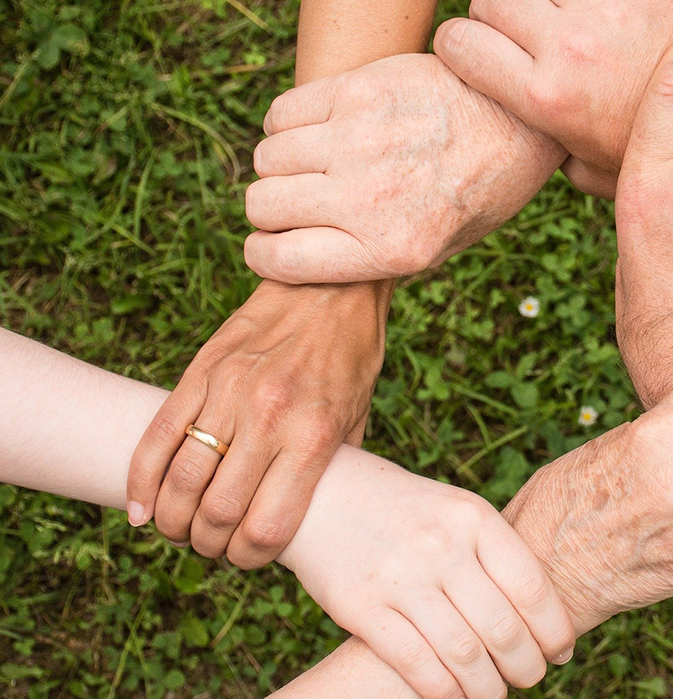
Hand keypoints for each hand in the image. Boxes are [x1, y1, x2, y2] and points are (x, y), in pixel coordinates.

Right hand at [126, 280, 387, 567]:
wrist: (331, 287)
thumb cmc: (351, 358)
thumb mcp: (358, 419)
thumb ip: (331, 470)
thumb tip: (309, 519)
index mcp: (313, 436)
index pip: (266, 527)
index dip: (250, 558)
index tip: (248, 558)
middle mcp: (269, 417)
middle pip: (217, 512)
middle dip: (208, 545)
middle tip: (211, 546)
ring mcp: (229, 392)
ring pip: (181, 479)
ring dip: (172, 520)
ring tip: (179, 529)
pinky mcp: (201, 371)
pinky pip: (158, 435)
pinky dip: (141, 481)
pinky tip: (142, 508)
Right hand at [242, 53, 566, 283]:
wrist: (520, 120)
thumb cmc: (480, 190)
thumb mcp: (440, 249)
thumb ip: (372, 259)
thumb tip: (303, 258)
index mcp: (391, 249)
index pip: (279, 260)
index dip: (264, 254)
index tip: (271, 244)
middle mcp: (369, 198)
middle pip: (263, 205)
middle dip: (270, 210)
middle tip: (297, 202)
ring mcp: (360, 140)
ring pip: (267, 158)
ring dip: (280, 165)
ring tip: (312, 164)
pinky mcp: (358, 90)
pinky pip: (282, 113)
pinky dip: (286, 125)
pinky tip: (317, 130)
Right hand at [279, 446, 575, 698]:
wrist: (323, 493)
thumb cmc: (404, 509)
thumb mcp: (455, 510)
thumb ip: (494, 552)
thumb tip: (544, 613)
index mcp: (473, 517)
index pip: (531, 587)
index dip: (554, 629)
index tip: (560, 651)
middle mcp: (441, 545)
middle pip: (503, 628)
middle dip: (526, 666)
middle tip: (530, 677)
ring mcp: (401, 577)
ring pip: (464, 655)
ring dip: (488, 688)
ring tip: (494, 693)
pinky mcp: (362, 607)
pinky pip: (416, 664)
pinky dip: (443, 691)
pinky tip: (454, 696)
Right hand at [433, 0, 672, 197]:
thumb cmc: (642, 151)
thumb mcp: (581, 170)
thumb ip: (539, 151)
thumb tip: (507, 141)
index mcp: (543, 99)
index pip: (458, 42)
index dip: (456, 43)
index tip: (471, 49)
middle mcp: (569, 48)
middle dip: (495, 12)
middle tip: (521, 30)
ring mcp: (608, 9)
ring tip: (559, 2)